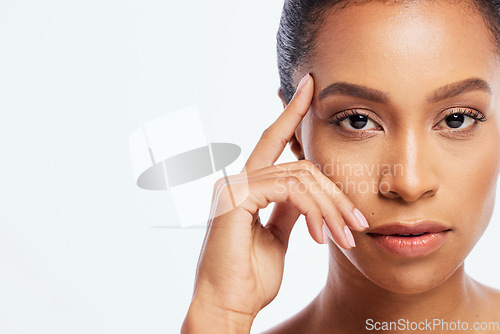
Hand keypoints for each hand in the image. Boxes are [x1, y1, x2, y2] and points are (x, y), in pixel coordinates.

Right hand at [181, 73, 368, 332]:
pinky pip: (288, 189)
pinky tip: (320, 237)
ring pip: (298, 175)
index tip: (309, 87)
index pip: (273, 141)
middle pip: (299, 165)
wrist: (229, 306)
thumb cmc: (250, 277)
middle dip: (335, 192)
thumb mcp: (277, 236)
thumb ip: (289, 208)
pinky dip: (312, 210)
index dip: (292, 113)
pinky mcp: (235, 199)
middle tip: (358, 222)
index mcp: (246, 186)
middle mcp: (237, 180)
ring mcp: (233, 187)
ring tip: (345, 235)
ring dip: (330, 206)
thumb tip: (307, 193)